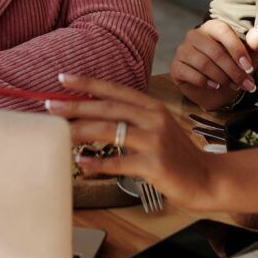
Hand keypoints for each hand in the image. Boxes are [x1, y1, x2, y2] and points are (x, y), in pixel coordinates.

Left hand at [46, 74, 216, 210]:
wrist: (207, 179)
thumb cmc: (176, 154)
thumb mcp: (157, 127)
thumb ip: (131, 119)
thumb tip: (90, 115)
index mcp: (152, 106)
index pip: (115, 89)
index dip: (87, 83)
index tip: (62, 78)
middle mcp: (154, 118)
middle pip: (108, 107)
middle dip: (76, 105)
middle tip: (50, 105)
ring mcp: (155, 141)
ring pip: (110, 131)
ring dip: (81, 131)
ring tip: (60, 133)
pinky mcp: (155, 165)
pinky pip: (119, 162)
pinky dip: (98, 163)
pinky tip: (81, 163)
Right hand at [170, 21, 257, 110]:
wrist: (217, 91)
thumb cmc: (232, 69)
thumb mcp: (247, 59)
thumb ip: (253, 45)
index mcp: (211, 27)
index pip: (223, 31)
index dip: (237, 50)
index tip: (249, 68)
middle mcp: (194, 35)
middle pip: (215, 51)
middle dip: (233, 71)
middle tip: (245, 84)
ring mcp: (182, 50)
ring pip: (203, 63)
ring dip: (221, 78)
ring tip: (231, 85)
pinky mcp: (175, 67)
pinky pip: (190, 73)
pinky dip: (205, 82)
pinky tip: (214, 86)